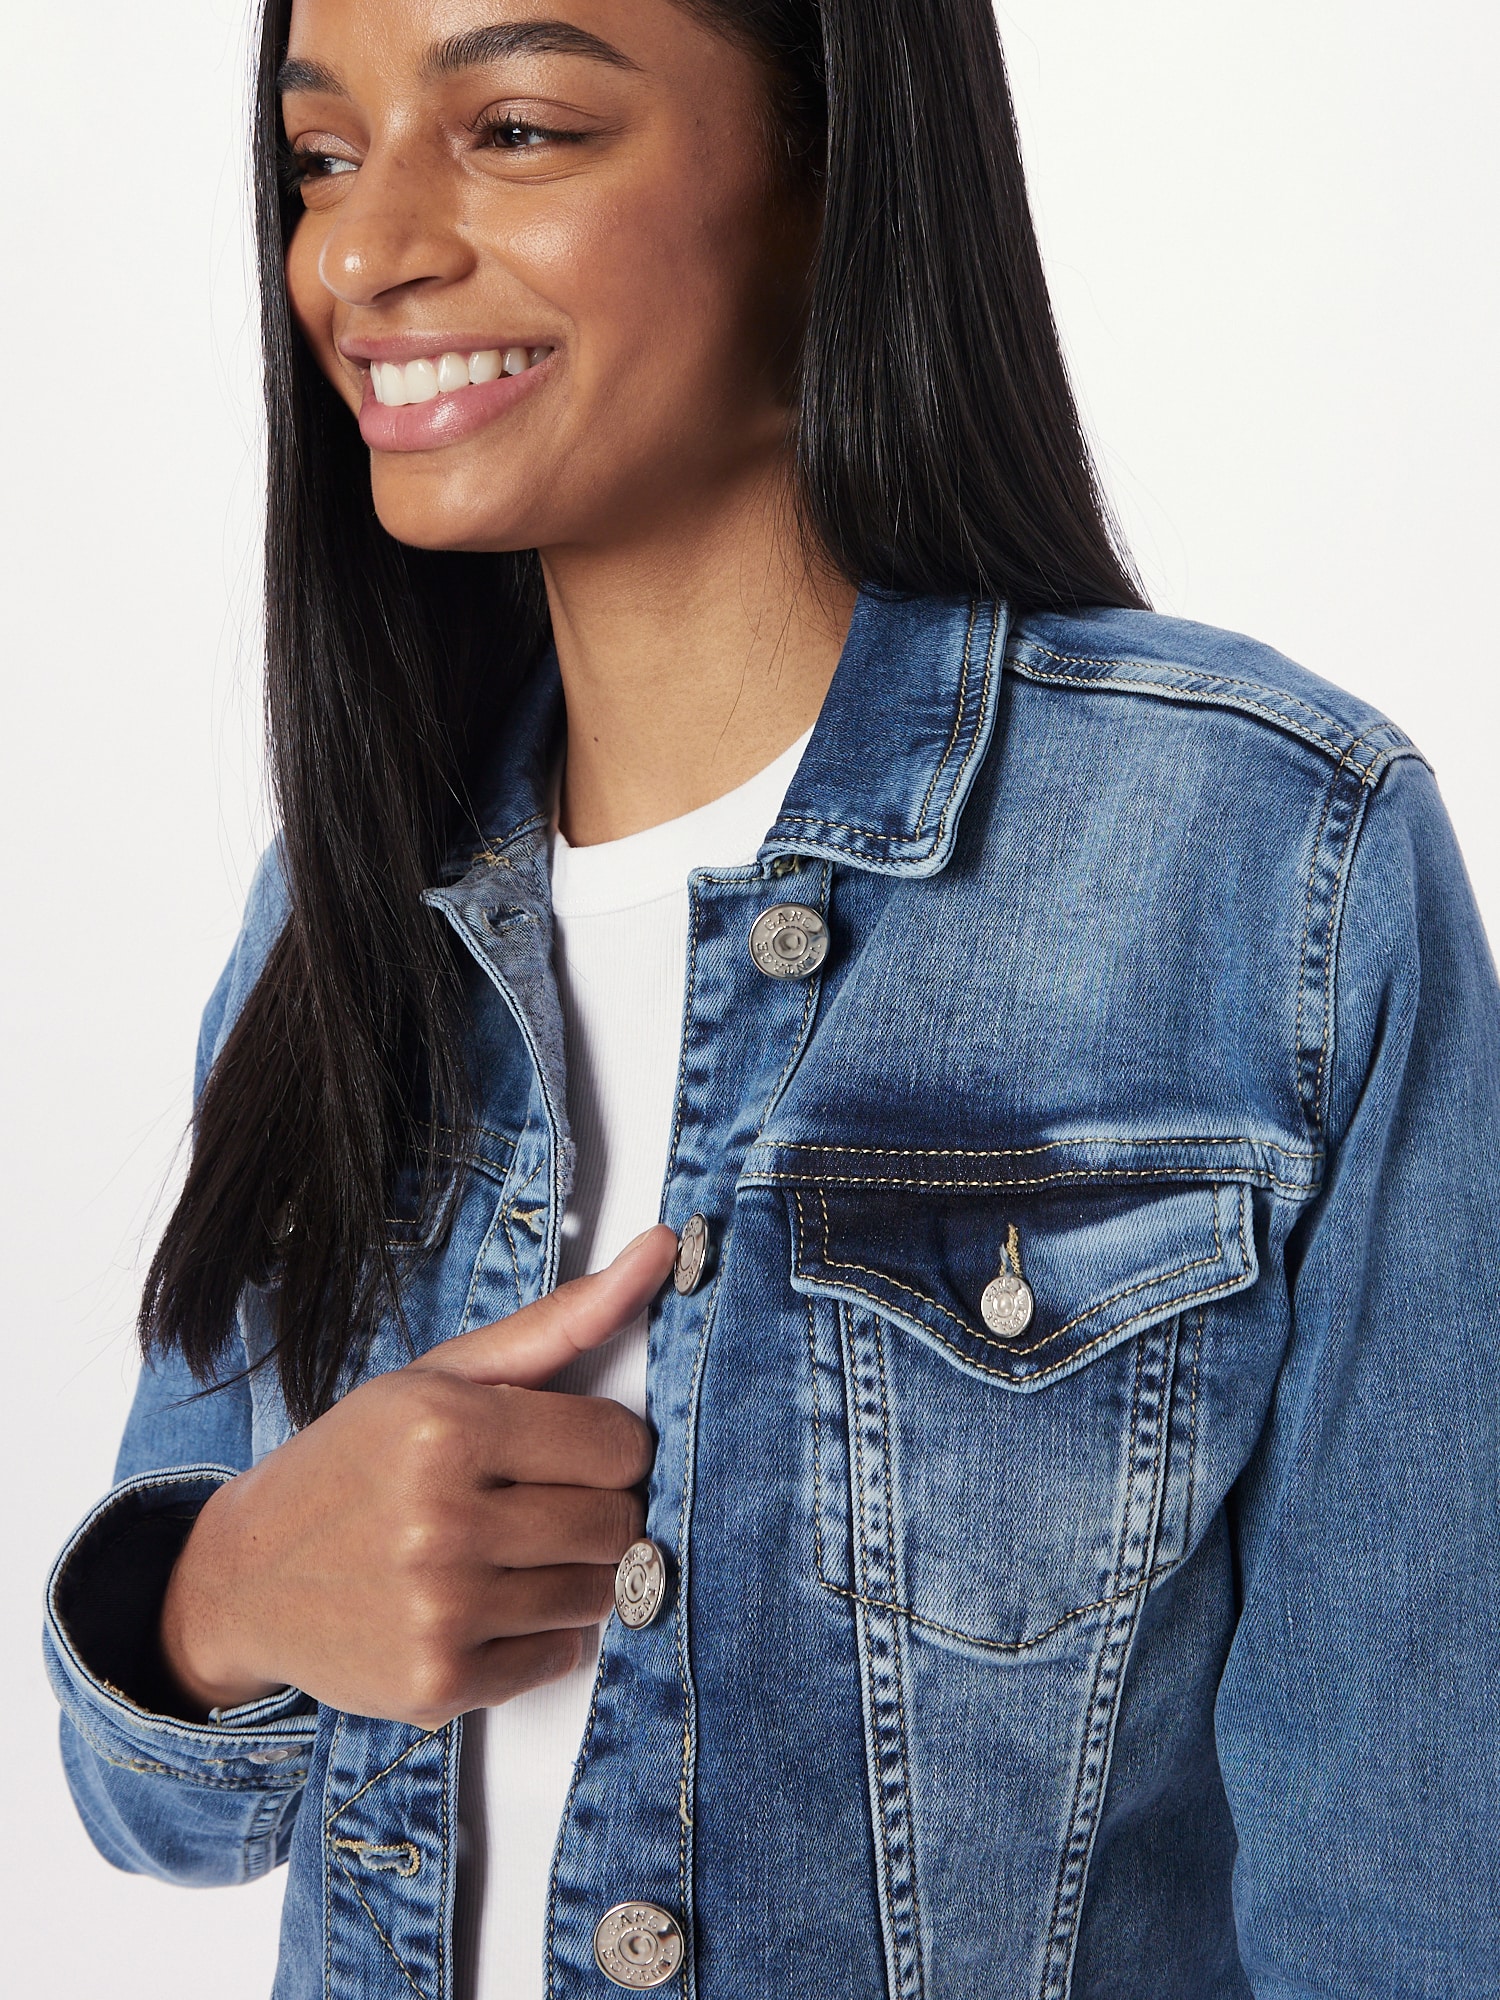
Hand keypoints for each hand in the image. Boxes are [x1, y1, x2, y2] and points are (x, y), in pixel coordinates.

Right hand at [159, 1226, 675, 1727]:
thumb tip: (662, 1250)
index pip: (619, 1444)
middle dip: (596, 1509)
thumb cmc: (358, 1463)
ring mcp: (439, 1609)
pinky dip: (542, 1635)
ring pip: (599, 1593)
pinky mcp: (438, 1684)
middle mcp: (442, 1519)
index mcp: (445, 1426)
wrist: (247, 1576)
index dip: (608, 1447)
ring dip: (574, 1573)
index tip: (570, 1449)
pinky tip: (486, 1604)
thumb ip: (561, 1319)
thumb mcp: (443, 1375)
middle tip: (538, 1502)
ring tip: (509, 1552)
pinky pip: (559, 1658)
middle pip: (616, 1523)